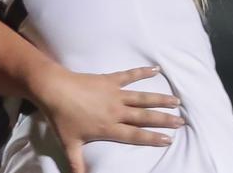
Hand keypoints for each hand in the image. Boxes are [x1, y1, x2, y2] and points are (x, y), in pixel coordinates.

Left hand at [31, 65, 182, 172]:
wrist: (52, 89)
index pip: (135, 135)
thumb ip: (77, 164)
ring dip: (160, 99)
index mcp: (108, 127)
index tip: (169, 140)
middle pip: (144, 116)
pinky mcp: (109, 80)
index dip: (152, 138)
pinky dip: (142, 72)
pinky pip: (128, 75)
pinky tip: (156, 69)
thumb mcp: (69, 144)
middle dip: (163, 120)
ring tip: (176, 101)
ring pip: (142, 98)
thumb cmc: (60, 117)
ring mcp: (114, 94)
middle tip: (180, 121)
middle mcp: (116, 111)